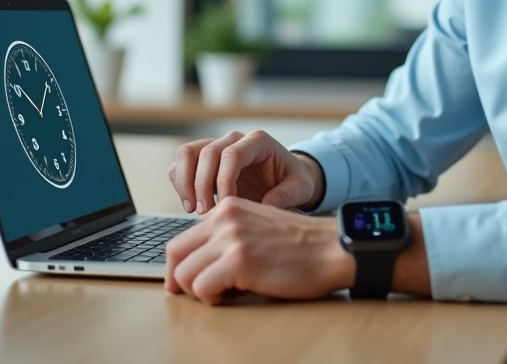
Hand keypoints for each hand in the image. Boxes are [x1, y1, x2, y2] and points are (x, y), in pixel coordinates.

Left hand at [164, 196, 353, 304]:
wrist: (331, 249)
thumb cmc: (299, 246)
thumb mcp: (256, 227)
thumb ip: (228, 236)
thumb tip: (199, 263)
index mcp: (227, 209)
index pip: (181, 238)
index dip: (179, 265)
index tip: (185, 282)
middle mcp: (224, 218)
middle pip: (175, 254)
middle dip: (179, 280)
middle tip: (194, 294)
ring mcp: (231, 238)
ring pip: (184, 273)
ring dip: (198, 291)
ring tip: (221, 293)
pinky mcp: (239, 260)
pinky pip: (202, 287)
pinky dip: (211, 298)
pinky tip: (230, 296)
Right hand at [168, 130, 322, 214]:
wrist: (284, 179)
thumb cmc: (292, 181)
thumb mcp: (301, 188)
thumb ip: (288, 195)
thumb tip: (267, 205)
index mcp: (258, 141)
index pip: (232, 154)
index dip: (224, 181)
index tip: (226, 207)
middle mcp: (234, 139)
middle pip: (206, 152)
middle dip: (202, 185)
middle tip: (206, 214)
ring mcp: (216, 146)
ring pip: (187, 153)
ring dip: (184, 182)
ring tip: (193, 209)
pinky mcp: (203, 159)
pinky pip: (181, 164)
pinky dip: (180, 183)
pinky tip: (190, 206)